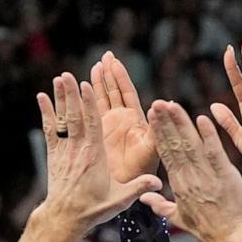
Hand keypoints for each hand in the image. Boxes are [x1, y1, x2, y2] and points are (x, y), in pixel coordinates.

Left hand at [36, 73, 161, 230]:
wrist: (65, 218)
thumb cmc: (94, 208)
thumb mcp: (119, 200)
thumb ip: (138, 187)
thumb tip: (159, 183)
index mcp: (95, 156)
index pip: (92, 125)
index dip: (89, 104)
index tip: (86, 86)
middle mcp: (78, 150)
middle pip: (75, 117)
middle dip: (72, 95)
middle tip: (68, 75)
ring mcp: (64, 151)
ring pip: (62, 119)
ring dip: (60, 98)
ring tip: (59, 78)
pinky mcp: (54, 155)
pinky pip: (50, 130)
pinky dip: (46, 113)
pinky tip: (41, 97)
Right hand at [91, 52, 158, 183]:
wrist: (125, 186)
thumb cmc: (142, 170)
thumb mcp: (153, 148)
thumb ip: (158, 128)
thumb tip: (167, 104)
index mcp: (135, 120)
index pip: (127, 93)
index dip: (120, 77)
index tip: (114, 62)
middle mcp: (122, 120)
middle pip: (114, 91)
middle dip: (109, 73)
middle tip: (105, 55)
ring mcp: (109, 126)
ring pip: (101, 99)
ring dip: (96, 83)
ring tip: (94, 65)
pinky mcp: (96, 133)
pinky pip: (88, 114)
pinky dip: (82, 101)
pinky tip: (73, 89)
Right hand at [140, 100, 241, 241]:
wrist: (229, 240)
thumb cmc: (207, 230)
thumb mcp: (179, 218)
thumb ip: (160, 205)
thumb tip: (144, 197)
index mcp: (178, 184)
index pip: (165, 153)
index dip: (159, 133)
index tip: (152, 115)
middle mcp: (189, 177)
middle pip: (174, 144)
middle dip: (165, 122)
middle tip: (157, 102)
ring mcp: (206, 176)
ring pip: (190, 144)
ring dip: (181, 123)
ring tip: (172, 105)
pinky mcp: (224, 175)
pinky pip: (214, 152)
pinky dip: (208, 135)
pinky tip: (202, 119)